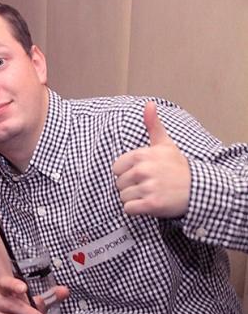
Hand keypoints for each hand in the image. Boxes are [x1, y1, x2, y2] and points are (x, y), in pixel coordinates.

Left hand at [112, 102, 190, 217]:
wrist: (197, 189)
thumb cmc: (177, 167)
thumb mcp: (165, 144)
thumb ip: (153, 125)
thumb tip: (148, 104)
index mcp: (142, 155)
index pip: (116, 168)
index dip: (126, 172)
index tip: (141, 173)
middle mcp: (144, 170)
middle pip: (118, 184)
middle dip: (130, 186)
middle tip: (148, 185)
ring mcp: (148, 187)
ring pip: (123, 197)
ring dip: (133, 199)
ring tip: (149, 194)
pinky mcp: (151, 204)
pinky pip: (128, 209)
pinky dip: (136, 210)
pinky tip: (148, 204)